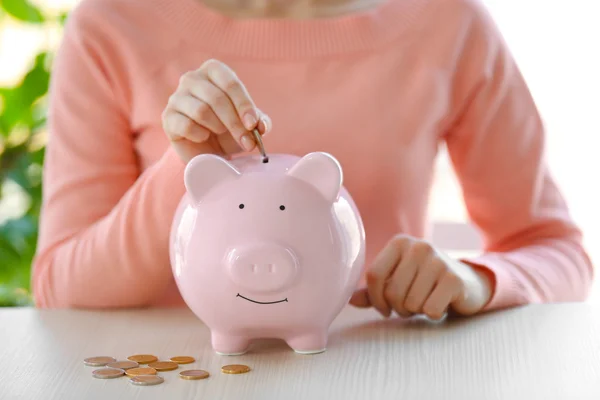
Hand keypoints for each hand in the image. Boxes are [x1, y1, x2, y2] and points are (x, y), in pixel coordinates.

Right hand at [162, 59, 271, 161]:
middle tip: (247, 141)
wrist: (207, 150)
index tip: (252, 125)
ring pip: (201, 111)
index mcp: (213, 71)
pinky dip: (200, 135)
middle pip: (216, 98)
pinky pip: (186, 125)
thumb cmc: (229, 130)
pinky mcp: (168, 117)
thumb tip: (261, 126)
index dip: (244, 105)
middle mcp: (192, 78)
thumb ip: (259, 121)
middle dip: (235, 123)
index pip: (230, 83)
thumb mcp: (248, 124)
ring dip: (217, 127)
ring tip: (220, 133)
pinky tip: (203, 137)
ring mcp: (176, 97)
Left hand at [349, 235, 492, 318]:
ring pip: (410, 302)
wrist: (467, 283)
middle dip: (397, 308)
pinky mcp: (454, 279)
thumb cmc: (424, 283)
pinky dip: (433, 313)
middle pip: (392, 291)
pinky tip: (440, 304)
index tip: (384, 308)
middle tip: (409, 306)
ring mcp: (438, 260)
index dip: (375, 299)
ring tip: (424, 302)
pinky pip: (430, 309)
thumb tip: (349, 300)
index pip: (373, 275)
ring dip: (415, 311)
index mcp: (400, 242)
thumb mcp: (397, 281)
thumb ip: (373, 290)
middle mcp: (419, 246)